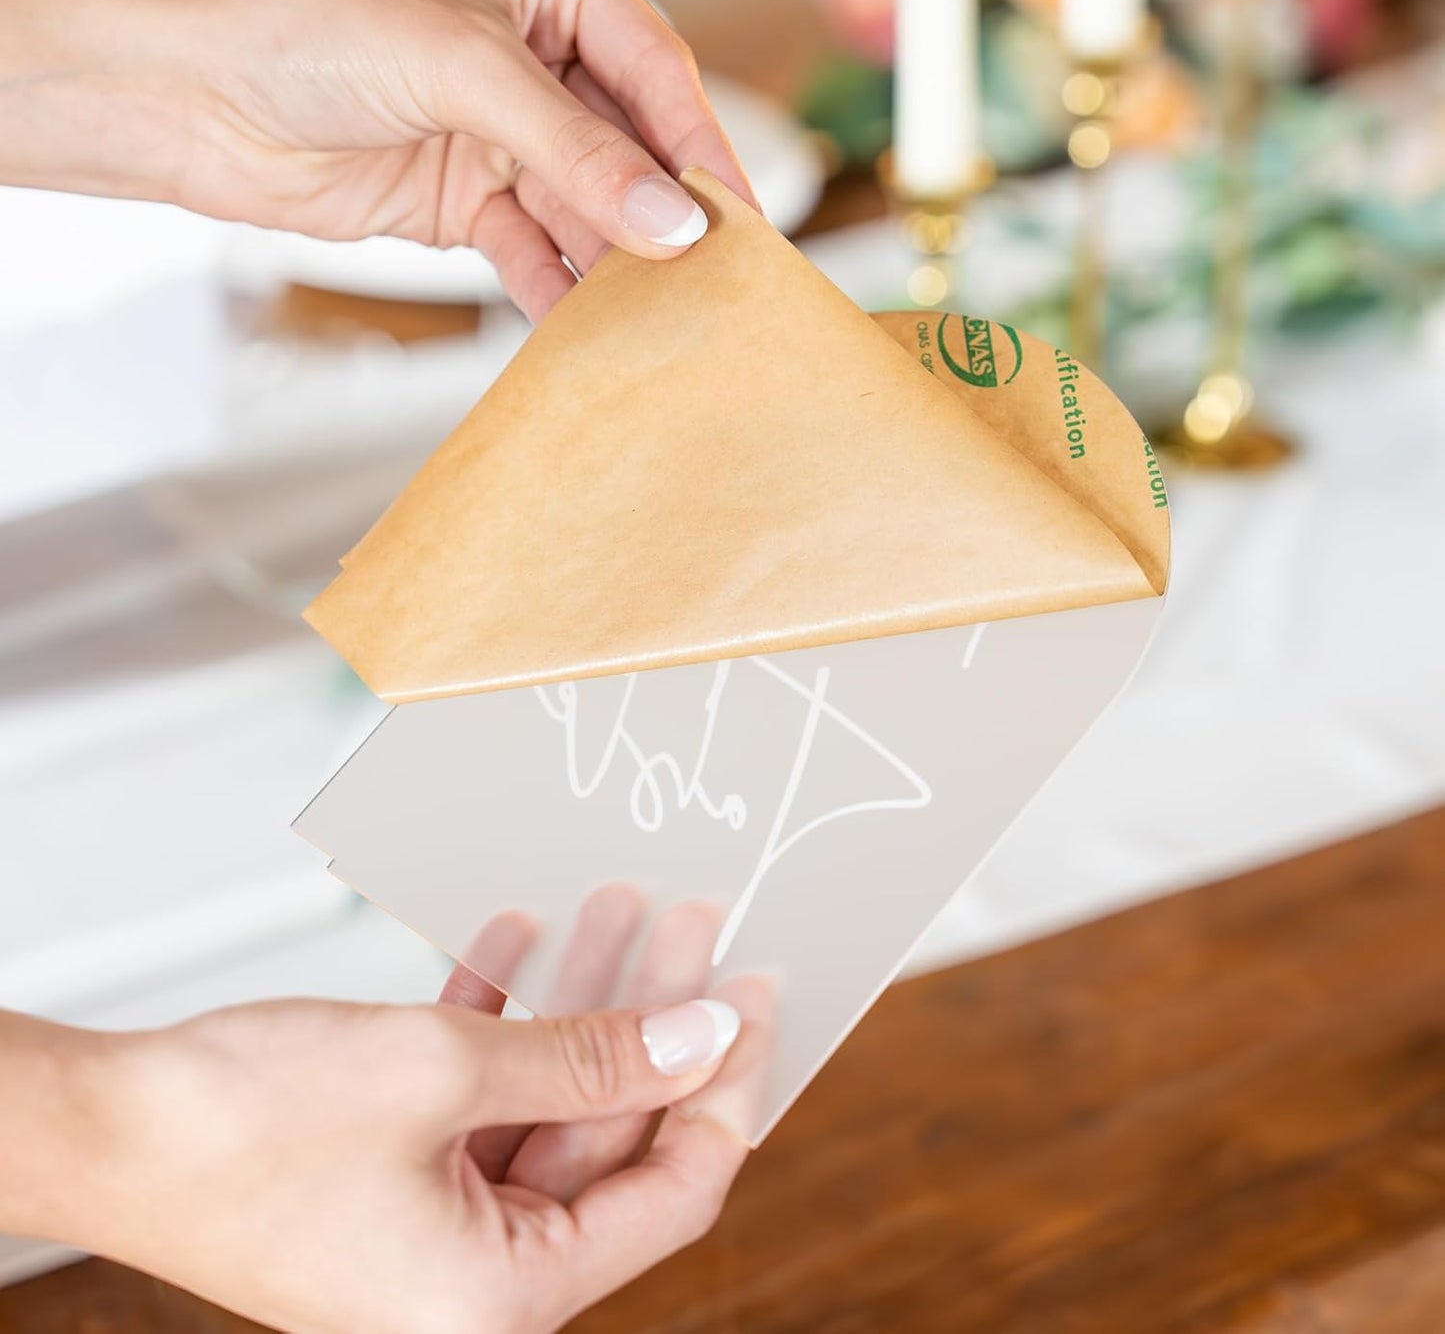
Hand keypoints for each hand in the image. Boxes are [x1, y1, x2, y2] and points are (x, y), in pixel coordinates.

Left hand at [0, 0, 753, 320]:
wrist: (190, 101)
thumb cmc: (302, 33)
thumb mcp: (461, 71)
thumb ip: (574, 149)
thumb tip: (672, 217)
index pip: (656, 71)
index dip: (701, 149)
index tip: (741, 223)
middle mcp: (537, 56)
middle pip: (633, 146)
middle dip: (665, 213)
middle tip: (714, 281)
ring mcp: (504, 132)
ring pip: (590, 206)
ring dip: (617, 261)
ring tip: (659, 315)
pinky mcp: (470, 197)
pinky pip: (536, 249)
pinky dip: (557, 287)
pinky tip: (583, 325)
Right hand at [0, 964, 767, 1333]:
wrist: (99, 1124)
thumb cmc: (246, 1123)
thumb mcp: (446, 1075)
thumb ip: (592, 1057)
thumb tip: (706, 1034)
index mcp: (504, 1299)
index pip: (672, 1191)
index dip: (725, 1086)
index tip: (757, 995)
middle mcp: (478, 1280)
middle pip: (610, 1134)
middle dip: (650, 1016)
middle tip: (695, 921)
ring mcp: (435, 1224)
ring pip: (547, 1099)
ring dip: (578, 1000)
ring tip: (621, 902)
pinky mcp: (394, 1175)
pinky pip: (478, 1095)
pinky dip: (503, 1017)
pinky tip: (519, 936)